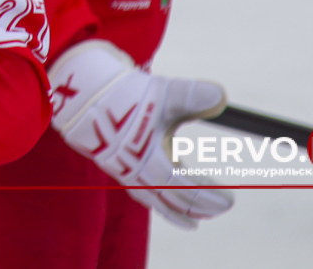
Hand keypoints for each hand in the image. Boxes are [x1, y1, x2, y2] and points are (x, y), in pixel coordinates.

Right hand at [48, 39, 233, 229]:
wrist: (83, 93)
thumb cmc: (127, 92)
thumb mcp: (163, 91)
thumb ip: (192, 94)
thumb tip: (221, 97)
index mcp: (147, 154)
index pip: (182, 185)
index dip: (206, 195)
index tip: (228, 199)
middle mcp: (135, 169)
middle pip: (169, 198)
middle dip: (197, 206)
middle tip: (222, 208)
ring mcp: (125, 170)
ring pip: (153, 200)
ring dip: (176, 211)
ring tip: (195, 221)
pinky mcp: (118, 167)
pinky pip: (142, 193)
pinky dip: (159, 202)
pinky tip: (168, 202)